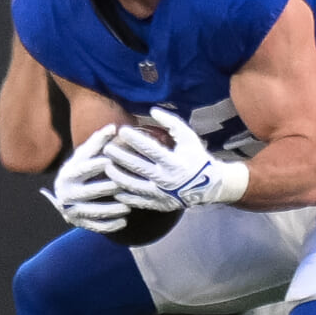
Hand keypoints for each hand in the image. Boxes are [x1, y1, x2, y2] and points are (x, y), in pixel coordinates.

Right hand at [45, 126, 129, 233]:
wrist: (66, 194)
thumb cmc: (81, 170)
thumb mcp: (85, 155)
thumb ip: (98, 142)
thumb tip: (114, 127)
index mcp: (67, 174)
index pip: (81, 170)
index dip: (94, 165)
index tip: (110, 161)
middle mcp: (66, 194)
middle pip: (88, 192)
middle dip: (107, 188)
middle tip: (124, 185)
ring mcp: (72, 210)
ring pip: (93, 212)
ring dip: (111, 210)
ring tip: (128, 206)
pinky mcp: (79, 223)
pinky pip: (95, 226)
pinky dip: (109, 225)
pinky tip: (124, 222)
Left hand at [104, 108, 247, 210]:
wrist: (208, 186)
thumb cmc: (196, 157)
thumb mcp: (188, 137)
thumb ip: (171, 122)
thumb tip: (152, 110)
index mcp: (174, 162)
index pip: (150, 149)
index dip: (135, 139)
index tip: (122, 130)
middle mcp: (166, 179)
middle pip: (137, 167)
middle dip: (120, 157)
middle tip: (107, 148)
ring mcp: (161, 194)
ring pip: (133, 186)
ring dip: (118, 176)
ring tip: (107, 167)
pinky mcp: (159, 204)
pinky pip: (138, 201)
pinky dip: (125, 195)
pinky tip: (115, 188)